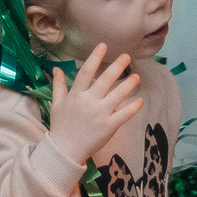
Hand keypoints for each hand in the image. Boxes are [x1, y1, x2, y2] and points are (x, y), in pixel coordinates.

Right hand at [43, 44, 141, 168]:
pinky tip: (140, 100)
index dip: (95, 57)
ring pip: (118, 95)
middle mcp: (89, 102)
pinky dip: (133, 107)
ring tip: (137, 77)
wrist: (64, 151)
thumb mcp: (58, 103)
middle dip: (117, 66)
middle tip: (127, 56)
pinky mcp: (109, 127)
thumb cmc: (61, 126)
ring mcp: (100, 114)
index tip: (103, 45)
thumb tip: (56, 68)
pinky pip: (124, 115)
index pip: (86, 72)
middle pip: (105, 80)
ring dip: (129, 84)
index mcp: (76, 95)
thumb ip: (59, 85)